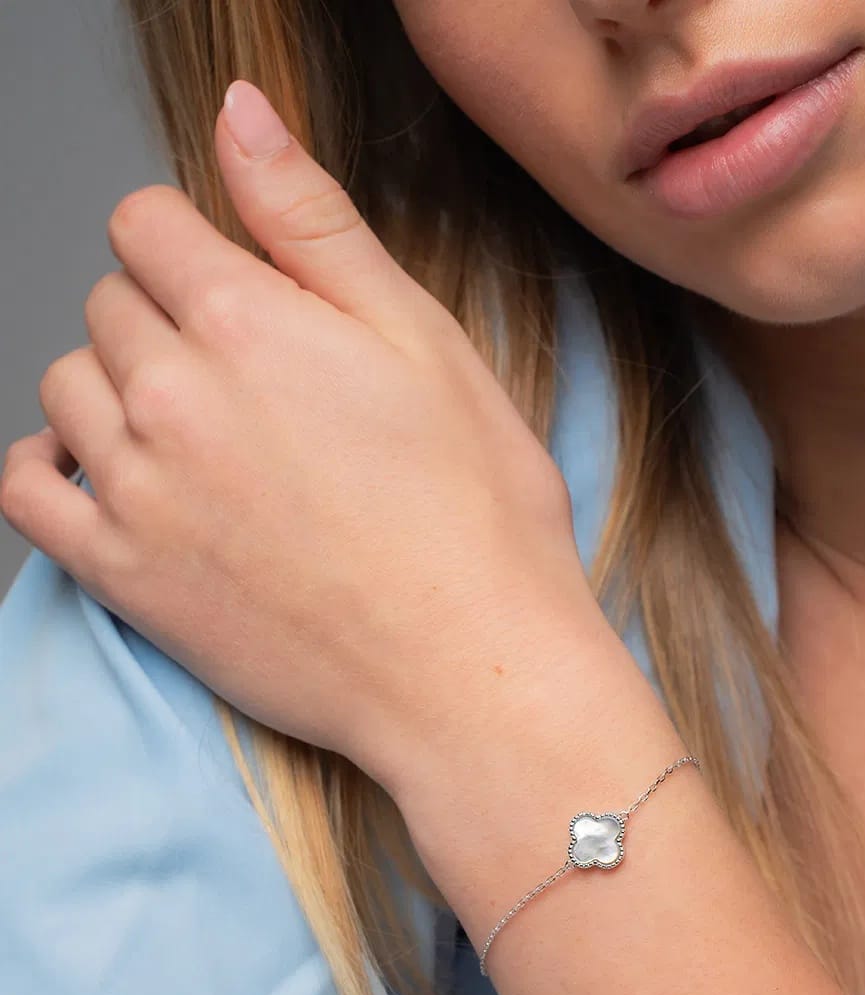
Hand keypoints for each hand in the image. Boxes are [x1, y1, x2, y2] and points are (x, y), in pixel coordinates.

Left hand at [0, 80, 594, 793]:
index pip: (149, 222)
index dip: (198, 242)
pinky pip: (25, 488)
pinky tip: (112, 470)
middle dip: (168, 313)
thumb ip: (314, 222)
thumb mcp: (423, 338)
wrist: (469, 665)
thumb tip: (241, 113)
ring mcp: (137, 491)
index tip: (244, 284)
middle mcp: (170, 396)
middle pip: (109, 301)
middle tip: (255, 373)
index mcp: (248, 322)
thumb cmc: (474, 508)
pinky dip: (54, 463)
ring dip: (118, 384)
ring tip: (203, 428)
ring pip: (67, 383)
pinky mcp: (124, 576)